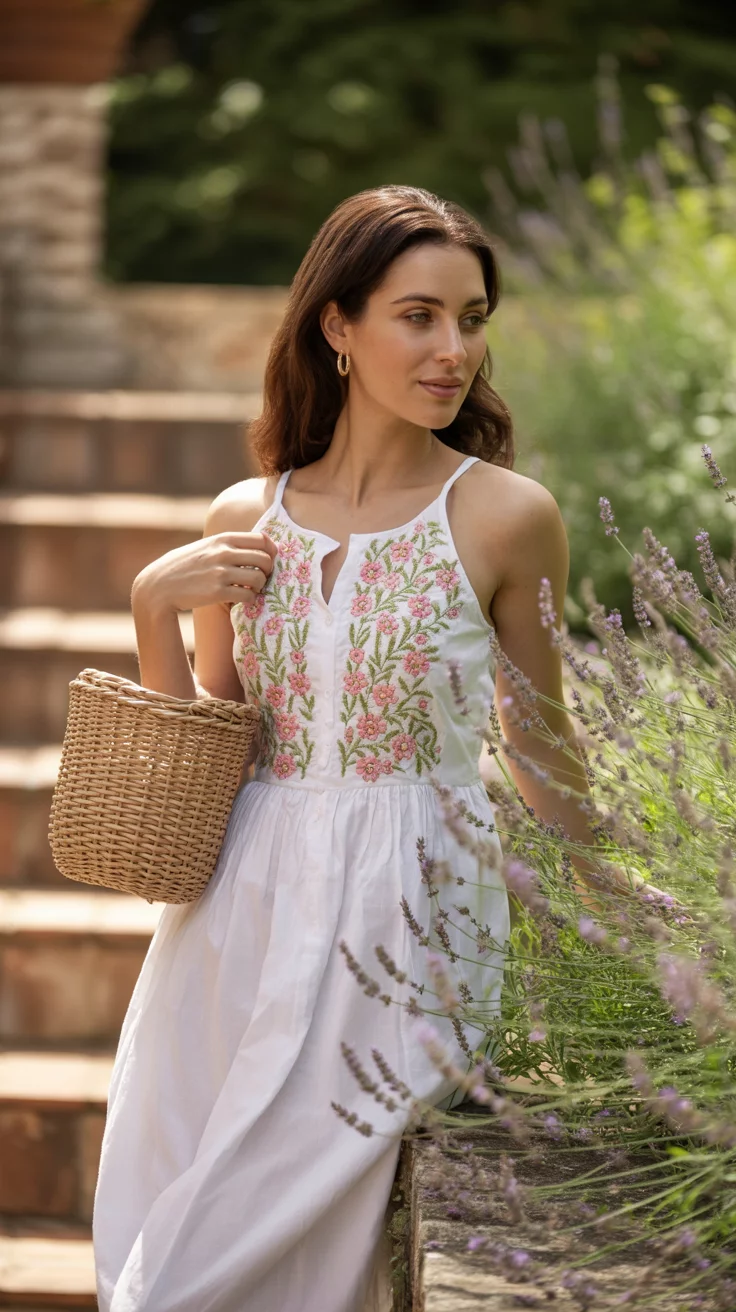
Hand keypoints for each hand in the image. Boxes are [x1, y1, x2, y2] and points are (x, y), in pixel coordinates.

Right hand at [132, 531, 278, 614]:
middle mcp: (223, 553)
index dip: (271, 551)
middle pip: (265, 559)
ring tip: (252, 590)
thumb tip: (258, 544)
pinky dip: (250, 599)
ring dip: (260, 587)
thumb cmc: (184, 566)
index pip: (262, 539)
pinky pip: (248, 596)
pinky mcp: (217, 592)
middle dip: (268, 571)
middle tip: (261, 578)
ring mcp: (220, 572)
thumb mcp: (205, 546)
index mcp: (223, 539)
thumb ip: (227, 545)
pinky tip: (242, 599)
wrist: (159, 586)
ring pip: (259, 578)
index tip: (269, 560)